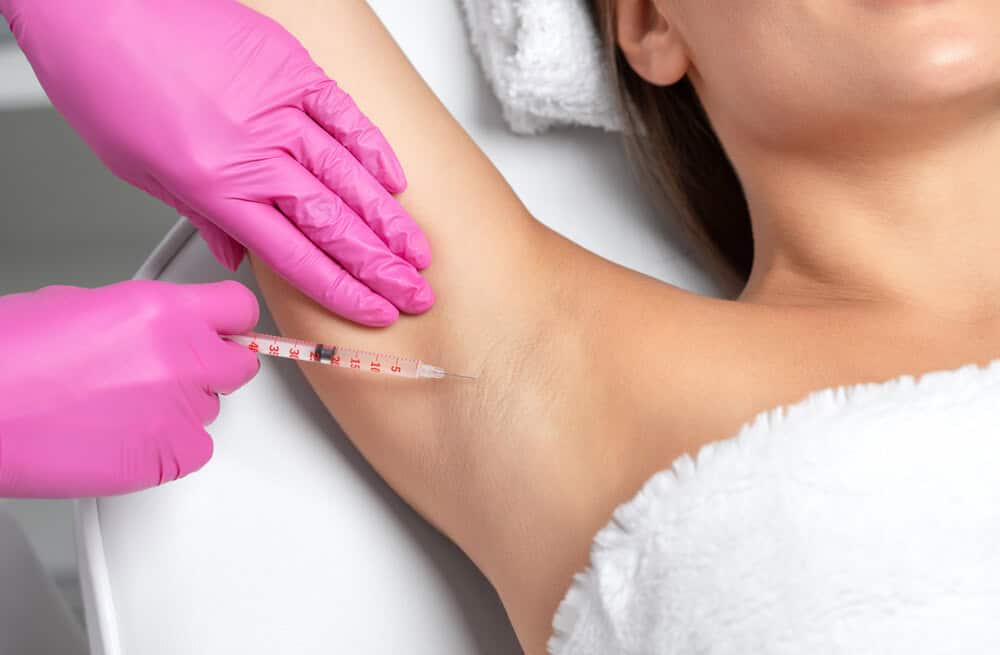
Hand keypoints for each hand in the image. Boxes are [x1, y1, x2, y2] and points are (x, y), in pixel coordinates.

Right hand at [0, 280, 259, 497]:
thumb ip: (143, 317)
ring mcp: (179, 411)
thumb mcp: (82, 305)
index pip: (238, 309)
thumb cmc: (8, 359)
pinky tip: (128, 438)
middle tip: (178, 373)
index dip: (229, 323)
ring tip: (123, 408)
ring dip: (183, 408)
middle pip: (240, 365)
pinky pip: (196, 450)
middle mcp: (182, 359)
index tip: (223, 332)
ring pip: (211, 409)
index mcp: (163, 310)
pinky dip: (170, 448)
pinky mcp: (167, 458)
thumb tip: (162, 329)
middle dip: (215, 368)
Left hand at [1, 0, 432, 325]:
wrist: (96, 6)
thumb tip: (236, 253)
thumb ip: (201, 214)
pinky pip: (347, 114)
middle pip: (335, 226)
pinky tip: (397, 182)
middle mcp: (256, 154)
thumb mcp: (141, 170)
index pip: (298, 258)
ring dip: (390, 222)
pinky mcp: (292, 67)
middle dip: (382, 268)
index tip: (374, 311)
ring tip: (418, 253)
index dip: (344, 291)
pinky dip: (375, 150)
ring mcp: (280, 109)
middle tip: (414, 293)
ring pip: (351, 178)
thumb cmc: (107, 79)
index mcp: (218, 188)